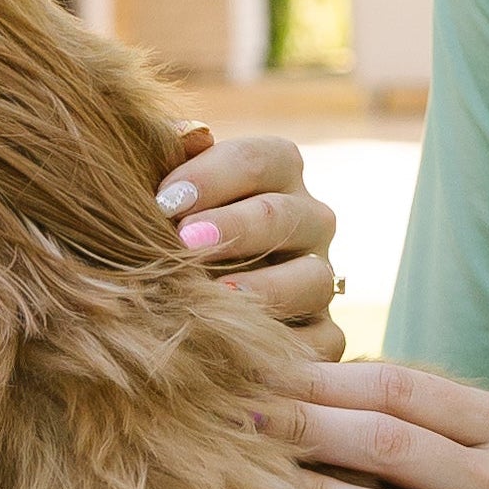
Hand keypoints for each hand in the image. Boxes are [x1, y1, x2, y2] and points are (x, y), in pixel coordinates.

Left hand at [156, 122, 342, 347]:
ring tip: (215, 298)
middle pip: (285, 216)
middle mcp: (309, 222)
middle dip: (233, 228)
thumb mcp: (164, 193)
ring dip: (262, 289)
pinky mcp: (325, 336)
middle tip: (183, 243)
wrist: (177, 306)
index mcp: (277, 174)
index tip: (163, 201)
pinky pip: (323, 344)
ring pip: (313, 279)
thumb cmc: (165, 232)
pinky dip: (285, 351)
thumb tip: (186, 134)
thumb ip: (167, 157)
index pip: (262, 158)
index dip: (213, 176)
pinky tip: (238, 354)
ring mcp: (320, 279)